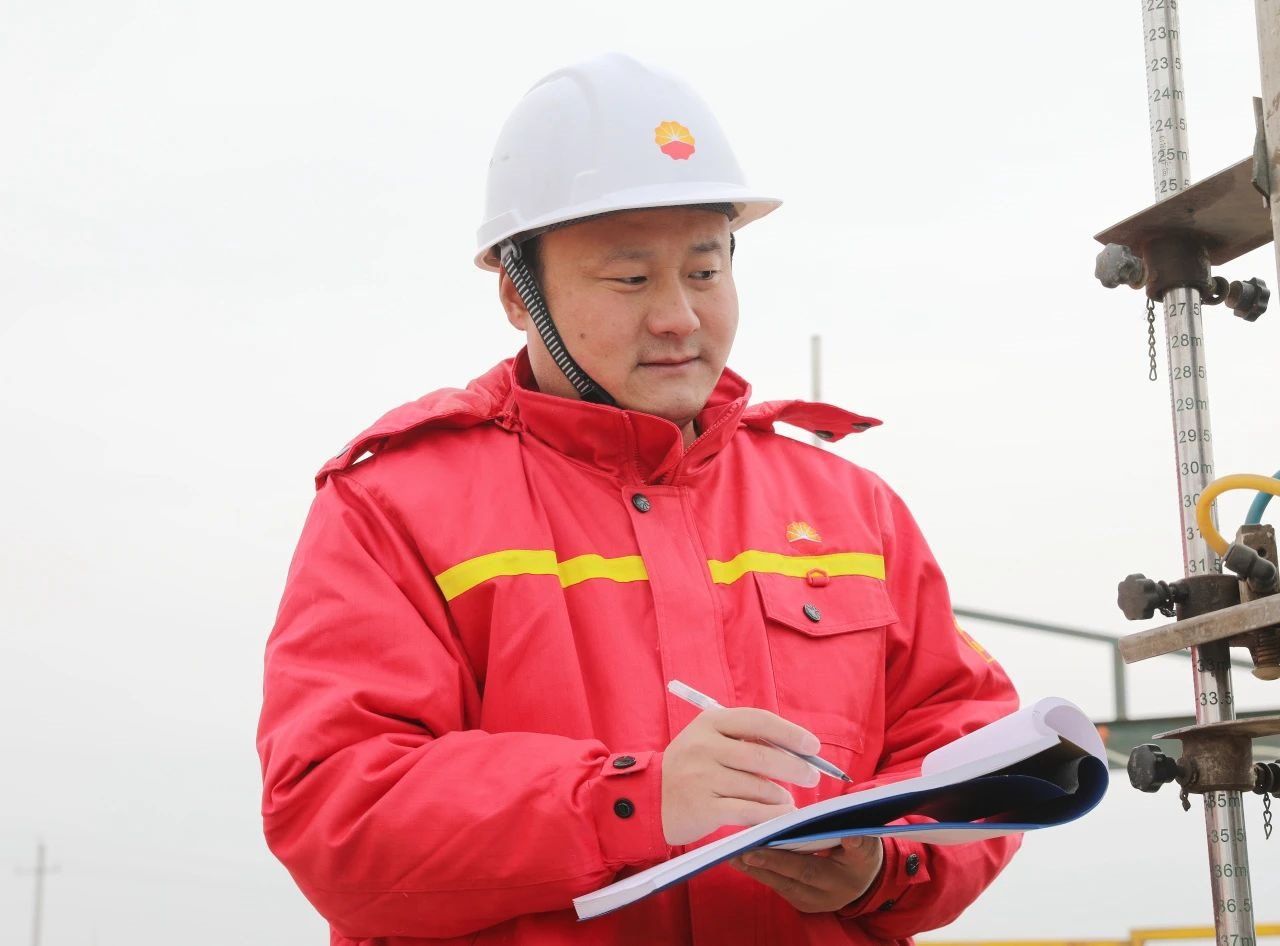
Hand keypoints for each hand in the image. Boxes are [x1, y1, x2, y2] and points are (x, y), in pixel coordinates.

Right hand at [661, 707, 820, 845]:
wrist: (650, 799)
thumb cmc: (691, 768)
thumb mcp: (710, 741)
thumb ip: (745, 740)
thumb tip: (795, 751)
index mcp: (709, 722)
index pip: (758, 721)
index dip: (790, 733)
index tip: (813, 746)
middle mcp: (704, 747)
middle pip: (761, 756)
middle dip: (794, 767)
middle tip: (812, 776)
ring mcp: (702, 777)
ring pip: (757, 786)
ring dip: (780, 795)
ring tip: (787, 800)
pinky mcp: (703, 808)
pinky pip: (749, 811)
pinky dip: (772, 814)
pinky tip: (783, 815)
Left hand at [729, 836, 883, 912]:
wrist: (864, 881)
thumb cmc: (862, 856)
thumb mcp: (868, 847)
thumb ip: (859, 842)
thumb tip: (852, 834)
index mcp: (839, 881)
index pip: (806, 870)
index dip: (780, 860)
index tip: (755, 849)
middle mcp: (822, 897)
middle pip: (786, 880)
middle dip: (760, 864)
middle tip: (736, 851)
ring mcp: (809, 902)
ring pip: (778, 884)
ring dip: (754, 869)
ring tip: (732, 854)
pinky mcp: (799, 901)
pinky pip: (777, 885)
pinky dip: (760, 871)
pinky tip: (742, 860)